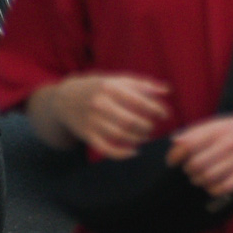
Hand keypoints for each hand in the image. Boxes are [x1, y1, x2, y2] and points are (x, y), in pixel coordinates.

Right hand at [48, 74, 171, 157]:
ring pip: (119, 135)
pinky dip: (121, 153)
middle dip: (146, 126)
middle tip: (153, 126)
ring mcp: (92, 121)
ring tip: (145, 136)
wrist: (64, 98)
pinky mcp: (87, 135)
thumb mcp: (119, 80)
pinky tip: (134, 151)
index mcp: (110, 87)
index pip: (139, 100)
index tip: (166, 114)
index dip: (156, 109)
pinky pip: (105, 149)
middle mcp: (100, 104)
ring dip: (137, 139)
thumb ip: (144, 84)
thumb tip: (168, 90)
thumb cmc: (99, 87)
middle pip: (129, 120)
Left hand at [167, 113, 232, 196]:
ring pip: (205, 178)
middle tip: (193, 168)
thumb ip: (199, 130)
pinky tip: (216, 182)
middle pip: (193, 165)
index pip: (187, 145)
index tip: (173, 160)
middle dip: (188, 169)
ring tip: (204, 175)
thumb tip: (174, 140)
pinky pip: (219, 188)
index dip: (174, 156)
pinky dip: (212, 188)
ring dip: (199, 180)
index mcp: (220, 128)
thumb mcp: (225, 121)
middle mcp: (228, 143)